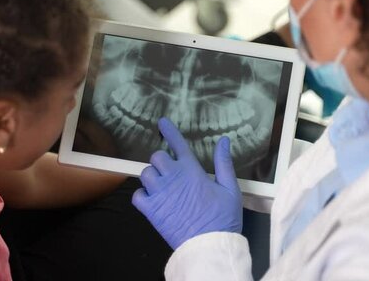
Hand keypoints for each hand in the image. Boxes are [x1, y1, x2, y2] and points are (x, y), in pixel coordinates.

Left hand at [132, 118, 242, 249]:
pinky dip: (142, 196)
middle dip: (162, 161)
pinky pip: (137, 195)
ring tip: (163, 187)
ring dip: (152, 177)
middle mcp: (173, 178)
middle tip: (170, 172)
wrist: (210, 245)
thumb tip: (223, 141)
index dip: (169, 131)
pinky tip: (152, 200)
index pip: (177, 144)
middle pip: (157, 157)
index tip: (162, 122)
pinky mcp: (151, 210)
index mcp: (192, 171)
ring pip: (145, 173)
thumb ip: (224, 162)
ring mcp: (160, 193)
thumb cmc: (223, 218)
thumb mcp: (231, 188)